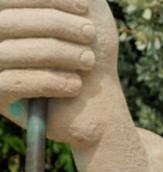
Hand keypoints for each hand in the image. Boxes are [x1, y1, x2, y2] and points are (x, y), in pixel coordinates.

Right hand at [0, 0, 130, 145]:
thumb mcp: (87, 19)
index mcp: (5, 16)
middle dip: (56, 25)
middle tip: (90, 33)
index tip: (85, 8)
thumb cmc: (86, 56)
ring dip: (59, 53)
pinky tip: (76, 85)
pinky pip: (15, 83)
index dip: (47, 0)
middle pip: (9, 22)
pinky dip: (50, 81)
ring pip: (11, 52)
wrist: (92, 107)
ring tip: (89, 61)